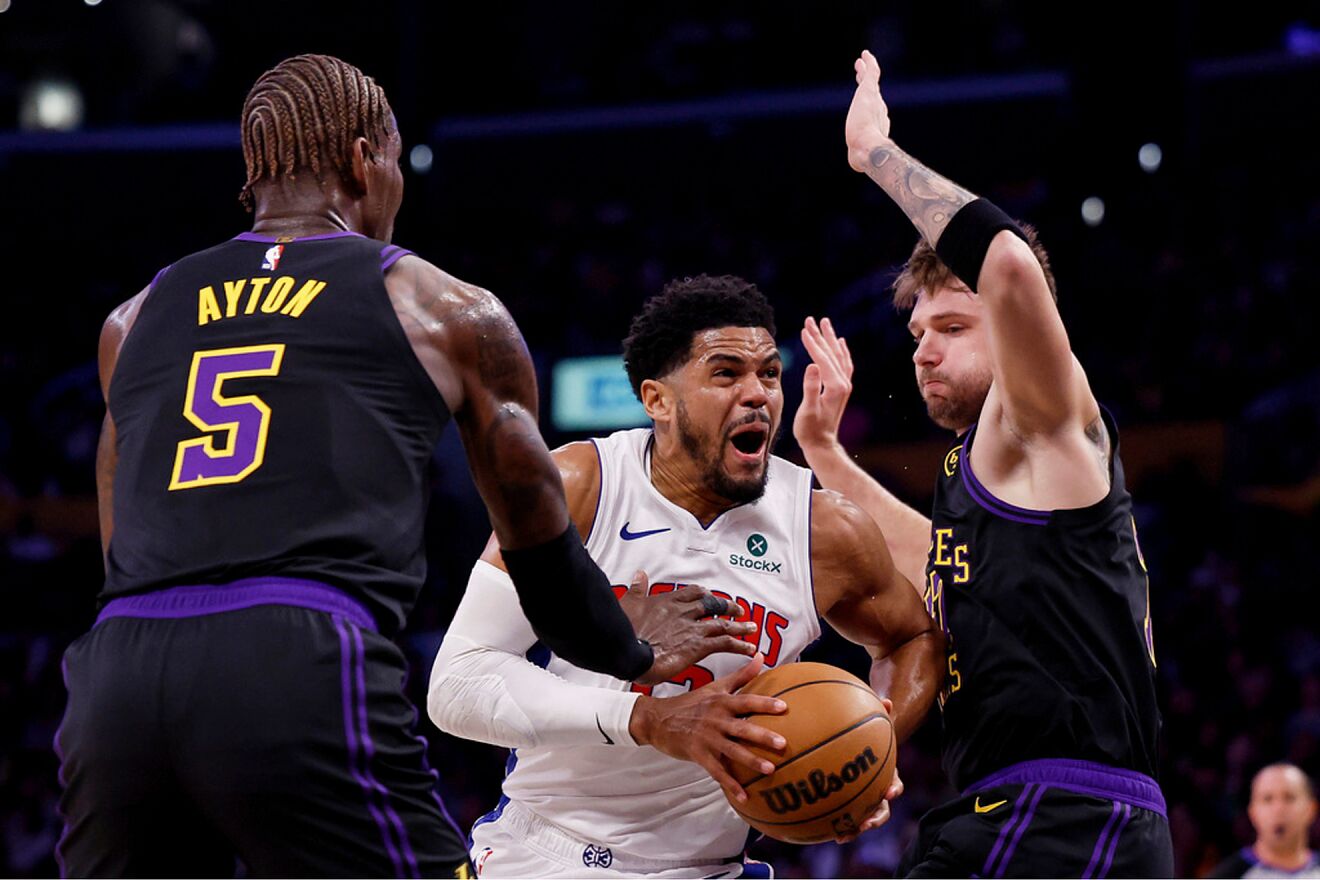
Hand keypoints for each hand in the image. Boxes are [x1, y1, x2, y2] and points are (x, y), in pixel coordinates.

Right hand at [619, 570, 757, 684]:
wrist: (627, 650)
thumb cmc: (624, 630)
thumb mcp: (629, 603)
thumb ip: (638, 589)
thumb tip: (639, 574)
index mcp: (668, 601)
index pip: (692, 593)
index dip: (703, 594)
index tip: (709, 595)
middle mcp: (684, 612)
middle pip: (712, 605)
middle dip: (727, 607)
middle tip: (738, 610)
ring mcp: (693, 628)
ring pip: (723, 623)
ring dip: (740, 626)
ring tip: (751, 627)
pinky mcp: (699, 646)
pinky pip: (725, 643)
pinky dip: (740, 645)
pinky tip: (750, 648)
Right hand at [629, 654, 787, 803]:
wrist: (658, 719)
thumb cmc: (691, 703)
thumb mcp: (715, 686)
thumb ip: (741, 675)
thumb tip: (760, 656)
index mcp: (721, 702)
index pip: (746, 701)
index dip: (764, 704)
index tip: (784, 708)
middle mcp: (715, 719)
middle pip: (742, 728)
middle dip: (762, 736)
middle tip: (782, 743)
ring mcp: (706, 738)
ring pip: (732, 751)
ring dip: (751, 761)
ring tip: (770, 769)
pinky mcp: (698, 754)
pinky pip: (716, 771)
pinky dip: (730, 784)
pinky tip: (744, 795)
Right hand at [793, 316, 854, 453]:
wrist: (822, 445)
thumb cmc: (811, 430)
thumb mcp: (808, 410)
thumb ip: (811, 387)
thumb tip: (812, 366)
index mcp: (835, 386)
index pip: (823, 358)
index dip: (813, 343)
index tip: (804, 329)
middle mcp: (843, 383)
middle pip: (832, 353)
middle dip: (820, 335)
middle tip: (811, 319)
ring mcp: (844, 386)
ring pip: (839, 356)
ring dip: (831, 339)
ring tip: (825, 324)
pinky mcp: (841, 389)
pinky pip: (844, 364)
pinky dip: (841, 352)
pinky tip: (839, 344)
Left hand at [835, 699, 901, 842]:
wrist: (862, 749)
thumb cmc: (868, 737)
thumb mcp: (874, 726)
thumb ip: (879, 715)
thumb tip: (887, 699)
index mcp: (887, 775)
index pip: (895, 784)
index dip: (894, 789)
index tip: (890, 792)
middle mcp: (877, 792)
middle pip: (881, 810)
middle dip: (875, 820)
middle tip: (866, 824)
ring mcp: (862, 801)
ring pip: (861, 820)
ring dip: (854, 829)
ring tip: (842, 836)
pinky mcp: (846, 804)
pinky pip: (840, 816)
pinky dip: (832, 822)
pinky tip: (817, 827)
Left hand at [845, 50, 891, 172]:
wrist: (868, 146)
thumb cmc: (864, 153)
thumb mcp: (859, 156)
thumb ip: (859, 159)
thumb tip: (857, 167)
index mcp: (877, 122)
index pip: (874, 109)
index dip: (872, 103)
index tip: (870, 100)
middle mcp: (878, 109)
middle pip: (873, 91)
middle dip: (868, 82)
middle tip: (863, 73)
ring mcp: (874, 99)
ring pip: (870, 79)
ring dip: (866, 69)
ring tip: (861, 61)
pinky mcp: (868, 90)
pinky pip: (871, 72)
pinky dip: (869, 63)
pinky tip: (864, 55)